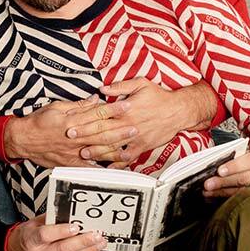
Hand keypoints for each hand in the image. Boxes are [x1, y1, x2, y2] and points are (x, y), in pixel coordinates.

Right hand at [3, 95, 138, 167]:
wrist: (23, 139)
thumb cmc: (38, 122)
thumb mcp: (57, 107)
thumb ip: (78, 105)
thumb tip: (95, 99)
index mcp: (72, 120)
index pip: (97, 112)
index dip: (113, 109)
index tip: (126, 105)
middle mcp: (75, 136)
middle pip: (101, 132)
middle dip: (120, 130)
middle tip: (135, 127)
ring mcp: (73, 150)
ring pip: (98, 149)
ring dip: (115, 149)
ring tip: (130, 147)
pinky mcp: (70, 162)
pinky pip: (89, 166)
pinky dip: (102, 167)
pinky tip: (113, 168)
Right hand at [6, 215, 106, 250]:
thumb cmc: (27, 234)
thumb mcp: (34, 223)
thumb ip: (51, 220)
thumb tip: (72, 214)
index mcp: (30, 240)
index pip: (46, 235)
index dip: (61, 231)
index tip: (76, 226)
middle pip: (62, 249)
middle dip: (82, 242)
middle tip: (96, 235)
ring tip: (100, 242)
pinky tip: (92, 249)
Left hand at [67, 78, 216, 166]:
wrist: (178, 111)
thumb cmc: (159, 96)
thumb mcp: (140, 84)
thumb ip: (120, 87)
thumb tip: (102, 89)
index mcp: (125, 110)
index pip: (100, 117)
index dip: (85, 122)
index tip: (72, 125)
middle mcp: (128, 125)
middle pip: (103, 133)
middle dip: (86, 138)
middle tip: (71, 142)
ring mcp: (135, 138)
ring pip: (113, 147)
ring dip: (98, 152)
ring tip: (85, 155)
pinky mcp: (142, 146)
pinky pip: (128, 156)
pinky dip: (118, 163)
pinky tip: (108, 166)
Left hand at [202, 151, 249, 197]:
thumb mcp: (247, 155)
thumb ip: (233, 159)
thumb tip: (213, 165)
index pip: (248, 161)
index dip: (233, 167)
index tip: (220, 171)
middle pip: (243, 179)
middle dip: (224, 182)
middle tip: (207, 184)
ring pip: (240, 192)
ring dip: (221, 192)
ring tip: (207, 192)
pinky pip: (239, 201)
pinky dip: (224, 200)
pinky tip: (212, 198)